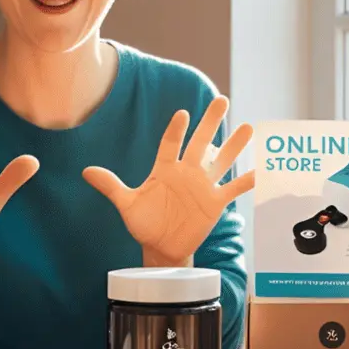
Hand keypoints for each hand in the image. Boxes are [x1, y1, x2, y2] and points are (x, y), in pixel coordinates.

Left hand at [83, 96, 253, 265]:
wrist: (161, 247)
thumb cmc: (144, 223)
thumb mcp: (127, 204)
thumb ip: (111, 186)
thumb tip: (86, 172)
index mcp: (164, 169)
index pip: (171, 144)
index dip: (176, 130)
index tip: (182, 114)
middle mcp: (187, 173)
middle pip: (201, 143)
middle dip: (211, 122)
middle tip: (222, 100)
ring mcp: (203, 186)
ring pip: (221, 160)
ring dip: (235, 146)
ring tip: (248, 127)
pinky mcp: (215, 203)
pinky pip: (233, 189)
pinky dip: (247, 181)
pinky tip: (261, 170)